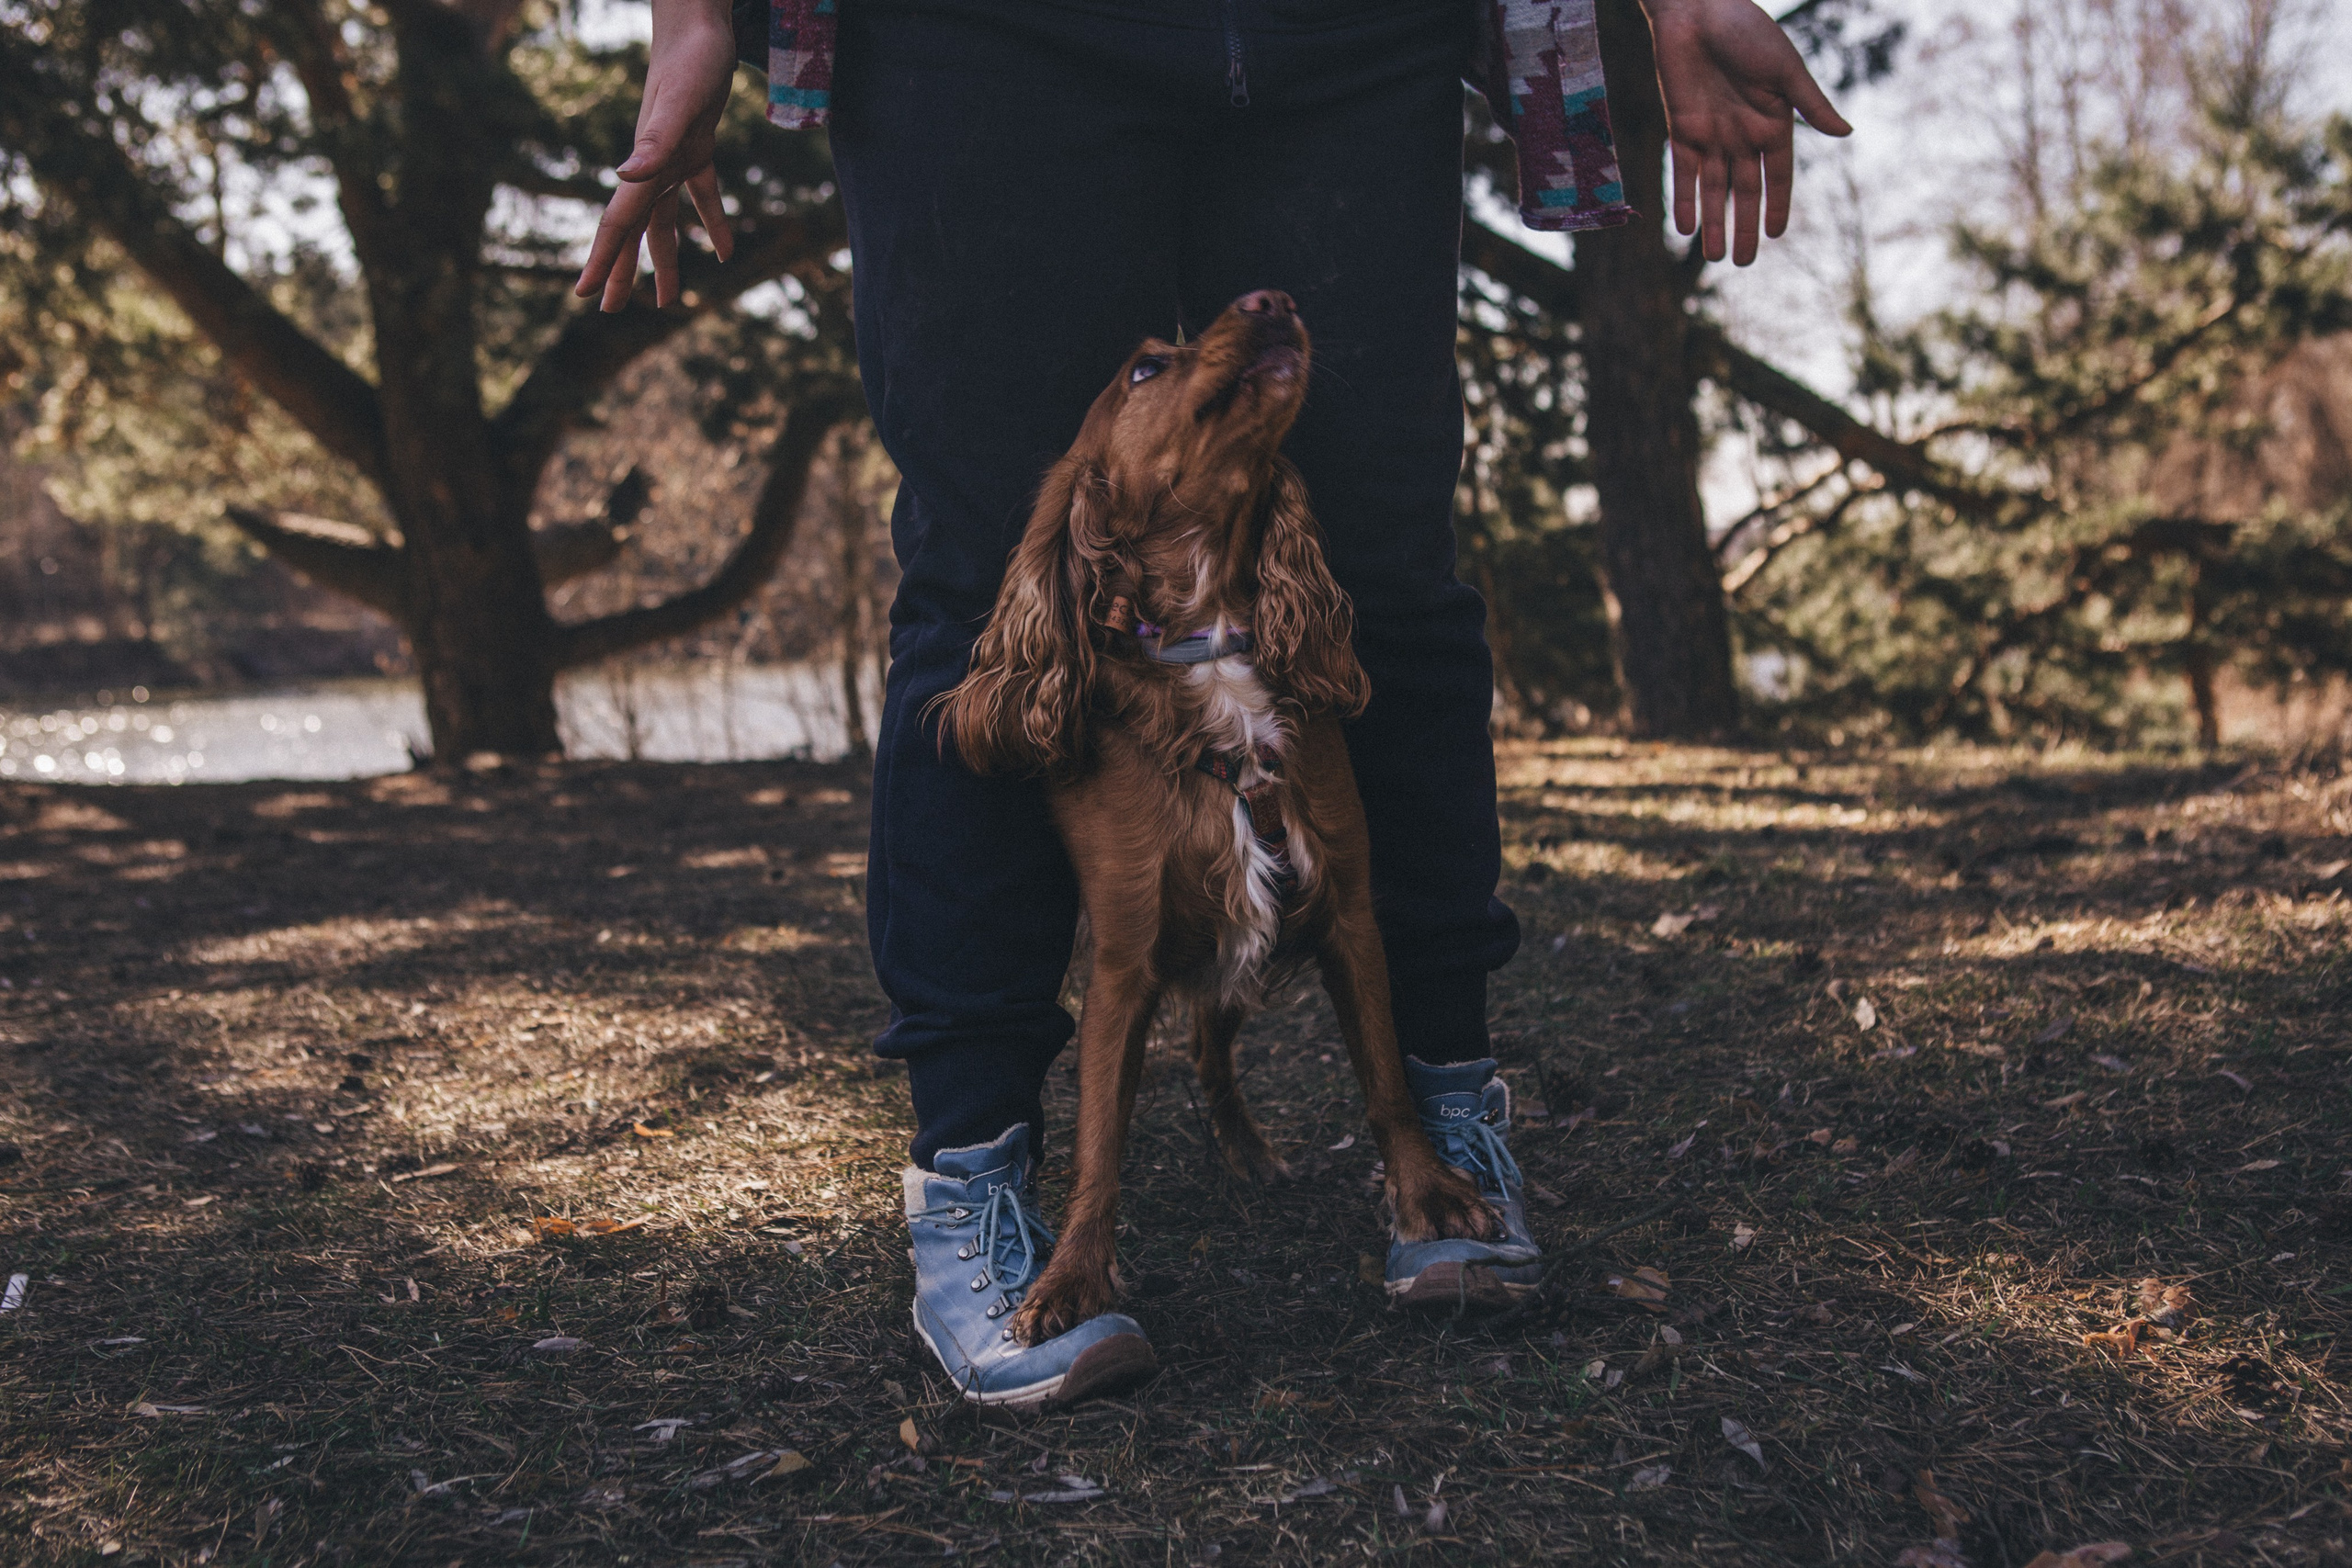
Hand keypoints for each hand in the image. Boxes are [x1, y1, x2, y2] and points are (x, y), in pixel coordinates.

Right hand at [575, 0, 738, 311]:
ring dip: (665, 260)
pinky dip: (712, 224)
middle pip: (635, 231)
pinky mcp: (697, 147)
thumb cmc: (691, 61)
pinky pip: (703, 196)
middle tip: (609, 309)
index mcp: (645, 167)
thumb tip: (624, 175)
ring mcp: (674, 159)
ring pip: (665, 222)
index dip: (602, 261)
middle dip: (622, 271)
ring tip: (668, 301)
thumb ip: (655, 143)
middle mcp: (652, 168)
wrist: (699, 25)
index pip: (618, 224)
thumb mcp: (679, 105)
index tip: (585, 295)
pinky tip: (725, 253)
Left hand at [1642, 0, 1851, 265]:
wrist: (1697, 8)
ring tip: (1714, 258)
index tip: (1776, 235)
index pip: (1777, 174)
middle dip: (1743, 226)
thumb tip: (1847, 133)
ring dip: (1714, 223)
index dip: (1776, 204)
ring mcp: (1710, 134)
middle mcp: (1742, 134)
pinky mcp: (1680, 128)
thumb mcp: (1785, 69)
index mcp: (1773, 122)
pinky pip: (1682, 173)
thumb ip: (1810, 104)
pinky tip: (1686, 228)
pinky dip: (1684, 199)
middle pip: (1744, 191)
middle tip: (1743, 263)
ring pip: (1713, 190)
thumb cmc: (1747, 29)